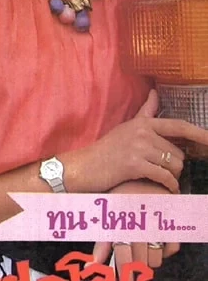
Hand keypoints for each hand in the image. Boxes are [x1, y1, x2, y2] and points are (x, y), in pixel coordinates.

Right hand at [70, 89, 207, 193]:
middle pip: (178, 152)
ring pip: (174, 165)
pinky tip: (167, 188)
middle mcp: (142, 132)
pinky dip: (169, 185)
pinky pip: (164, 176)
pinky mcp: (134, 164)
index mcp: (142, 123)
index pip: (178, 126)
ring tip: (162, 179)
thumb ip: (145, 113)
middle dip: (176, 165)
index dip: (199, 133)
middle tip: (164, 172)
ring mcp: (138, 147)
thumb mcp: (126, 127)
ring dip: (172, 176)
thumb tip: (155, 92)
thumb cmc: (107, 150)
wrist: (85, 166)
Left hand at [92, 180, 179, 280]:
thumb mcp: (106, 215)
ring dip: (148, 261)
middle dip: (135, 277)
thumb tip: (91, 266)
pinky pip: (171, 248)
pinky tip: (155, 242)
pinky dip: (164, 250)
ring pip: (156, 260)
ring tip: (140, 253)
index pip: (124, 260)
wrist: (142, 174)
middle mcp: (140, 227)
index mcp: (122, 225)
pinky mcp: (171, 224)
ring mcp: (157, 227)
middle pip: (141, 264)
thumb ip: (101, 241)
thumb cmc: (119, 195)